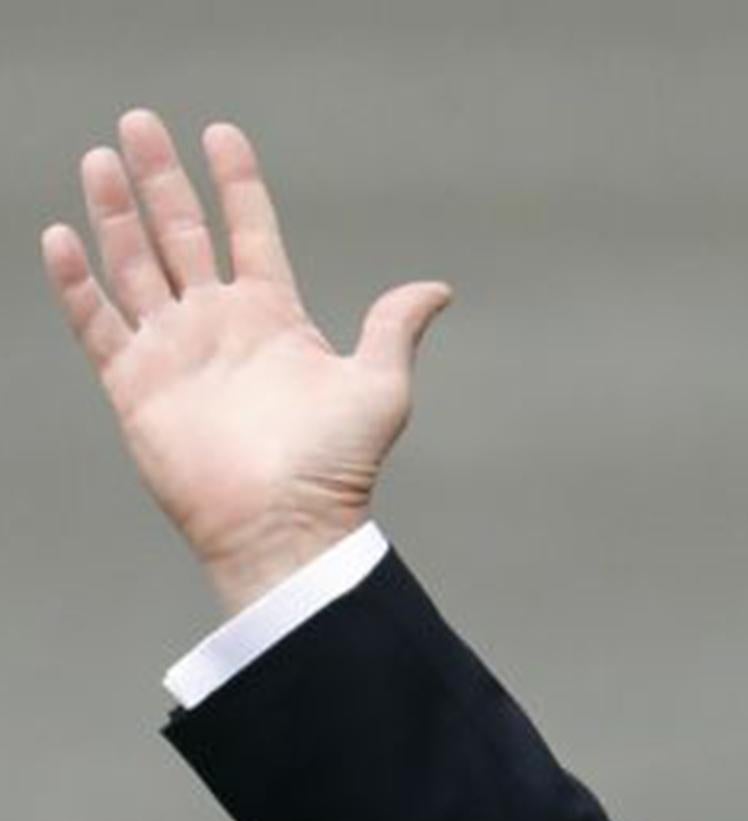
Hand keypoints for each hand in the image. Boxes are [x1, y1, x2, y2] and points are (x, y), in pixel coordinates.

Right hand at [41, 109, 451, 614]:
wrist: (284, 524)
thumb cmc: (337, 465)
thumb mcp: (379, 386)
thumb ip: (393, 327)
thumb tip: (438, 289)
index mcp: (275, 318)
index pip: (250, 232)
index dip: (236, 183)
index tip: (221, 133)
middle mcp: (220, 326)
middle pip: (182, 234)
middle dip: (161, 179)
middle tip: (140, 121)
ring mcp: (175, 351)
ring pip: (135, 264)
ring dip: (116, 213)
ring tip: (101, 158)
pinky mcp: (136, 384)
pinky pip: (97, 322)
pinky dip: (76, 282)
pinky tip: (61, 236)